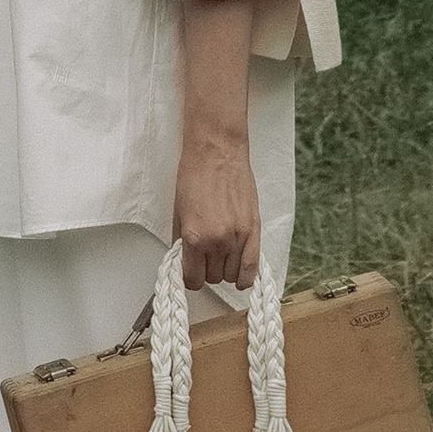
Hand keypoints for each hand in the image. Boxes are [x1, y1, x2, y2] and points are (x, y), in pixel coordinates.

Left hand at [173, 137, 262, 296]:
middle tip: (204, 257)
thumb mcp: (178, 211)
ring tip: (221, 256)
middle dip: (207, 271)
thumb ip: (181, 241)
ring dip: (225, 270)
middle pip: (213, 279)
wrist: (216, 151)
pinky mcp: (254, 229)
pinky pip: (253, 268)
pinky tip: (240, 272)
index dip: (190, 277)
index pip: (193, 280)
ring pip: (233, 276)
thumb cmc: (194, 174)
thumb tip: (185, 260)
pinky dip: (246, 275)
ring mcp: (238, 237)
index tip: (190, 271)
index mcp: (195, 237)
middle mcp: (218, 241)